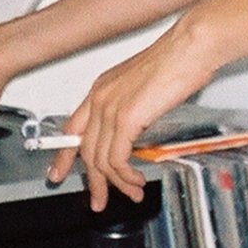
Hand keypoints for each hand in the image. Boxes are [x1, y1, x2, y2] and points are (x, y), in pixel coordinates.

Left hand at [49, 13, 220, 210]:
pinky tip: (136, 180)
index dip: (63, 156)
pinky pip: (116, 159)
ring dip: (116, 183)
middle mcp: (100, 98)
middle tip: (99, 200)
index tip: (58, 173)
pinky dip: (125, 176)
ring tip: (131, 192)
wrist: (190, 47)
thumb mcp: (144, 87)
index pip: (71, 129)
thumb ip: (132, 108)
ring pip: (100, 160)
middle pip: (84, 151)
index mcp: (101, 89)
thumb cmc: (177, 61)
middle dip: (93, 181)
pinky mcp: (126, 119)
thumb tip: (133, 131)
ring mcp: (110, 108)